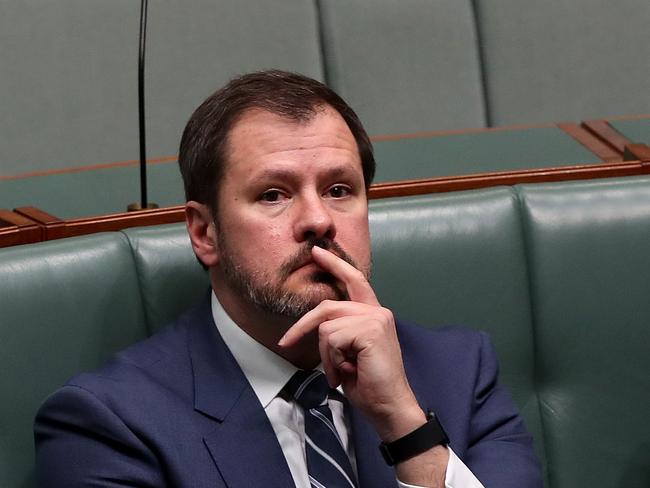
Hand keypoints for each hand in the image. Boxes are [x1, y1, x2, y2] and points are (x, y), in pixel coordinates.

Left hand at [278, 246, 424, 440]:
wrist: (389, 407)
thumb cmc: (370, 384)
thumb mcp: (349, 352)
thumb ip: (340, 331)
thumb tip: (318, 324)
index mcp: (373, 314)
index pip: (354, 280)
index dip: (335, 263)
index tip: (317, 251)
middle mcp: (377, 311)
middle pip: (327, 307)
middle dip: (302, 326)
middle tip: (285, 342)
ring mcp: (376, 319)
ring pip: (326, 327)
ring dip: (326, 356)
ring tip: (340, 372)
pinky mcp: (371, 330)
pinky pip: (332, 339)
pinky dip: (332, 360)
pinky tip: (347, 373)